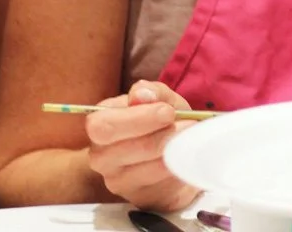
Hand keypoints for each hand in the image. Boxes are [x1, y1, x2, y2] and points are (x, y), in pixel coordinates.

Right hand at [85, 80, 199, 210]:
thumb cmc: (162, 122)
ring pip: (144, 169)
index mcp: (100, 125)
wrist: (173, 154)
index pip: (102, 125)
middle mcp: (101, 156)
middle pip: (121, 150)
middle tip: (186, 125)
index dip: (137, 118)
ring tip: (190, 138)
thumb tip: (141, 94)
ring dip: (174, 151)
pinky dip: (178, 168)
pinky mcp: (139, 198)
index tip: (168, 111)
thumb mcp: (162, 100)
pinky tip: (186, 156)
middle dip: (158, 136)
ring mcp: (117, 181)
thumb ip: (153, 92)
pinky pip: (160, 185)